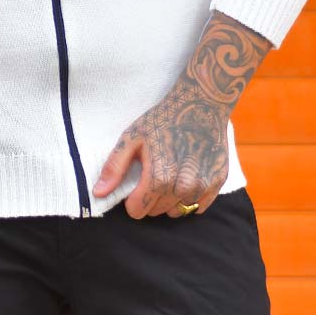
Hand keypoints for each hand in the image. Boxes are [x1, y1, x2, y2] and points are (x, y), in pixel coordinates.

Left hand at [92, 9, 271, 218]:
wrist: (201, 102)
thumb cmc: (162, 119)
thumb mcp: (132, 137)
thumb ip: (114, 167)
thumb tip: (98, 193)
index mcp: (159, 178)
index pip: (138, 211)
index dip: (133, 198)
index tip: (137, 180)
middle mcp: (183, 187)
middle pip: (156, 212)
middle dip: (150, 197)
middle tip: (153, 171)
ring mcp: (203, 186)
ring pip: (177, 211)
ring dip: (170, 199)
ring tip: (170, 172)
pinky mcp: (217, 182)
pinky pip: (198, 206)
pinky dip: (190, 197)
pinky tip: (186, 175)